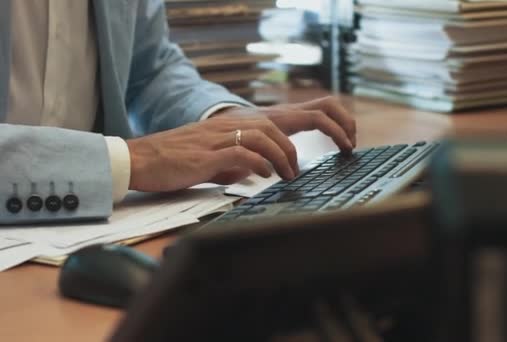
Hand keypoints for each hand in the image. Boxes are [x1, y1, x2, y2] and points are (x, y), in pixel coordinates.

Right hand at [126, 96, 355, 191]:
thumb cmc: (183, 159)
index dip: (330, 119)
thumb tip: (264, 169)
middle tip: (348, 146)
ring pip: (271, 134)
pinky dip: (260, 163)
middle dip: (331, 128)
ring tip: (291, 175)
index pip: (298, 111)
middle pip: (297, 114)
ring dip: (288, 156)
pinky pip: (244, 152)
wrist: (143, 158)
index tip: (348, 138)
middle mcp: (241, 124)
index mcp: (248, 124)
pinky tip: (264, 175)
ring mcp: (225, 136)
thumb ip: (246, 159)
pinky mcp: (210, 153)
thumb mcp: (223, 158)